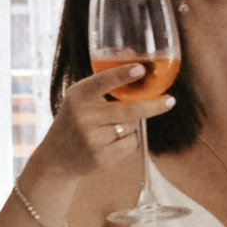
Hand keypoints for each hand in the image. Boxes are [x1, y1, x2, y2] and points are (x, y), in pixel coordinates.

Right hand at [36, 68, 167, 195]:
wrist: (57, 158)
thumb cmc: (76, 120)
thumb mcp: (80, 99)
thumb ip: (103, 85)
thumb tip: (141, 69)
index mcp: (78, 95)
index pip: (102, 81)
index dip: (123, 74)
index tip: (141, 69)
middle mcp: (84, 116)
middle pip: (128, 110)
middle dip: (153, 105)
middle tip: (170, 100)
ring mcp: (92, 139)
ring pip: (132, 127)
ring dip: (133, 125)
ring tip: (112, 128)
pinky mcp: (101, 157)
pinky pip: (131, 144)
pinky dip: (130, 141)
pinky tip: (112, 142)